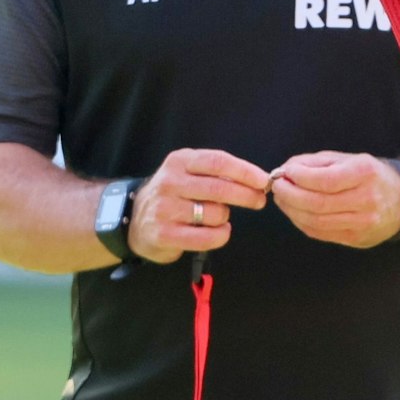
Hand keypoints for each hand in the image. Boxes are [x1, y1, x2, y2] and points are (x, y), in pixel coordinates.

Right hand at [125, 149, 270, 263]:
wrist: (135, 219)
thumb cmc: (174, 194)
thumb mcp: (189, 172)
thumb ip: (217, 173)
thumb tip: (257, 180)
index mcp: (180, 161)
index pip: (218, 162)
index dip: (245, 171)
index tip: (264, 180)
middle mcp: (170, 182)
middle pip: (219, 188)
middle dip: (246, 195)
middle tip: (259, 201)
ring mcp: (165, 209)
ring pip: (215, 213)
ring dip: (226, 217)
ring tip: (218, 217)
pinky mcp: (164, 234)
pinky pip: (206, 238)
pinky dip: (220, 235)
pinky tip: (218, 231)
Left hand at [270, 152, 399, 248]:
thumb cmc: (370, 176)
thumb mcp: (349, 159)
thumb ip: (317, 162)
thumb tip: (286, 169)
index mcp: (366, 174)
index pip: (326, 180)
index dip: (300, 178)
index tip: (285, 172)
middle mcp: (367, 200)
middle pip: (318, 203)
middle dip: (290, 195)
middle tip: (277, 186)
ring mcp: (362, 222)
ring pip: (316, 221)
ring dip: (292, 210)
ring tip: (282, 199)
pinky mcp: (355, 238)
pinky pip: (320, 232)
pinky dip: (301, 222)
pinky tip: (294, 211)